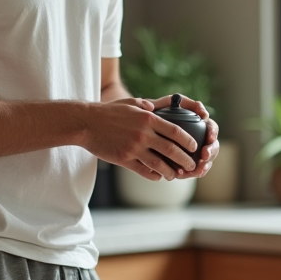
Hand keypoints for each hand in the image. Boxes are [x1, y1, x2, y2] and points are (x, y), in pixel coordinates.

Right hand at [83, 98, 200, 180]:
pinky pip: (144, 171)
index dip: (188, 141)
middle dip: (185, 160)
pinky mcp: (124, 159)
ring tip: (175, 175)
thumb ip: (146, 106)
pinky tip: (158, 176)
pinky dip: (153, 175)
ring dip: (170, 172)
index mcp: (148, 118)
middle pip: (172, 150)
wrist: (86, 123)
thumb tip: (156, 108)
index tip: (194, 147)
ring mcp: (134, 148)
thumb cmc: (108, 112)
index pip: (176, 131)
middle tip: (191, 165)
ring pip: (159, 164)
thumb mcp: (130, 103)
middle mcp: (144, 134)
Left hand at [151, 94, 219, 179]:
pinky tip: (183, 174)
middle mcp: (198, 139)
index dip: (212, 132)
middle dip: (211, 152)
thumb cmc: (152, 115)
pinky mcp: (184, 164)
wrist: (135, 130)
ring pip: (204, 161)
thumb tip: (204, 112)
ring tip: (197, 169)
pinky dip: (190, 173)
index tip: (209, 137)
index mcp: (197, 124)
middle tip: (204, 155)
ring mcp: (192, 153)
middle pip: (212, 146)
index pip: (211, 127)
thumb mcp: (164, 105)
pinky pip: (191, 171)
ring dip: (204, 166)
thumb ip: (184, 102)